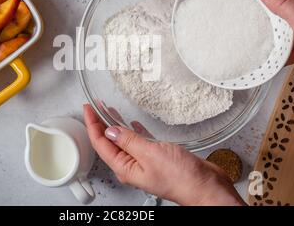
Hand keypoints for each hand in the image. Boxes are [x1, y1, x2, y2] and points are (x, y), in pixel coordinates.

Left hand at [83, 104, 245, 205]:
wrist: (205, 187)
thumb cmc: (181, 178)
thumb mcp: (150, 153)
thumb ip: (128, 141)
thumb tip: (110, 130)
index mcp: (125, 167)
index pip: (101, 144)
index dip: (92, 125)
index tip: (88, 109)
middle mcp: (132, 166)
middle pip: (109, 142)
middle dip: (100, 124)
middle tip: (94, 107)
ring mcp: (144, 162)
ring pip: (123, 141)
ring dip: (115, 126)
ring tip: (108, 111)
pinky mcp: (157, 158)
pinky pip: (139, 143)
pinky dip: (133, 131)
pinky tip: (133, 124)